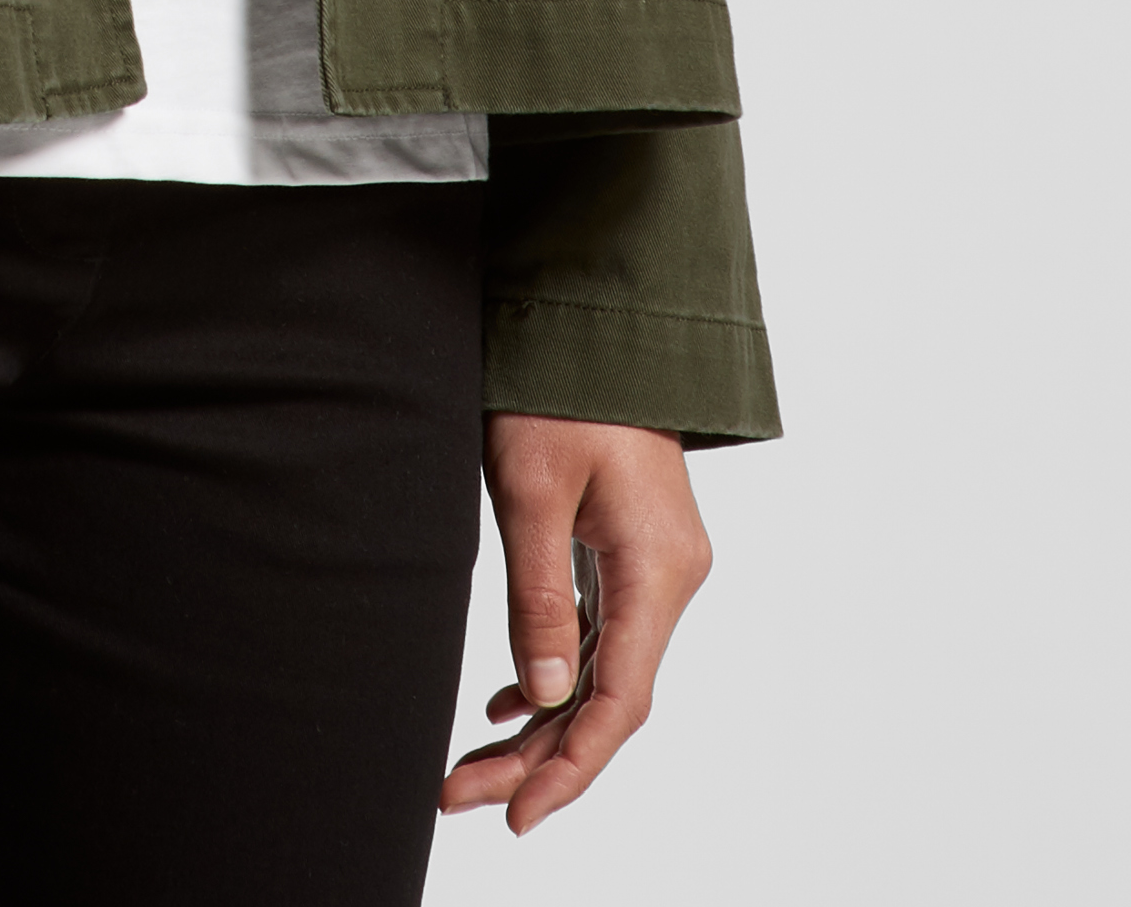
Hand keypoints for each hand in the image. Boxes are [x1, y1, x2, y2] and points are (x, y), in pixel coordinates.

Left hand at [440, 416, 710, 835]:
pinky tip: (508, 702)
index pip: (619, 701)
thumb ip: (537, 597)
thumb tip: (540, 696)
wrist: (598, 314)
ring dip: (541, 720)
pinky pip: (599, 630)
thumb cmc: (561, 387)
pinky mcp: (630, 544)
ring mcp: (653, 561)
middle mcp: (669, 576)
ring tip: (470, 766)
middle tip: (460, 795)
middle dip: (539, 756)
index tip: (516, 815)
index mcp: (658, 569)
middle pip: (608, 695)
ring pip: (601, 668)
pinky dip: (554, 670)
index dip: (569, 767)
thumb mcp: (533, 489)